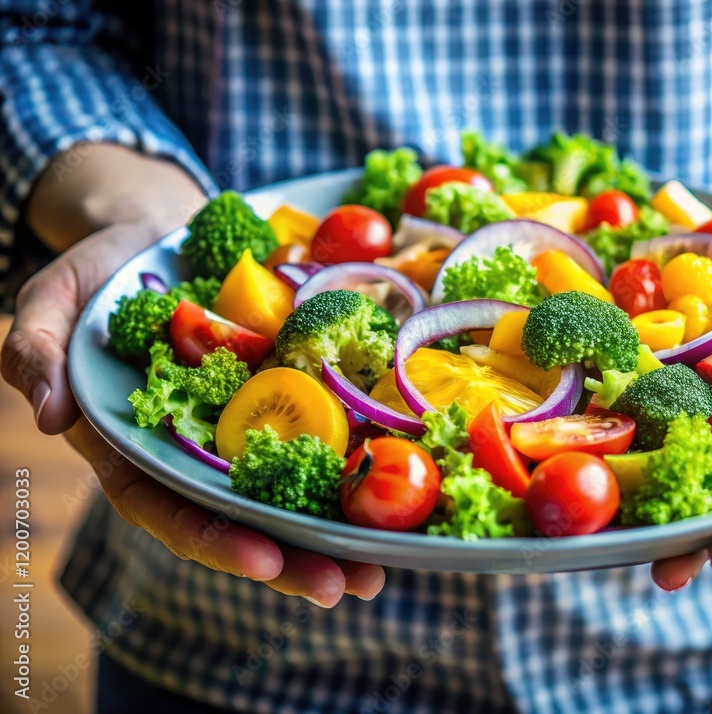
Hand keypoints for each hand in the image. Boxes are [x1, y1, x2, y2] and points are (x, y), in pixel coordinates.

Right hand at [1, 145, 384, 605]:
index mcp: (138, 447)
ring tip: (381, 567)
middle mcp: (197, 452)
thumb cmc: (106, 271)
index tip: (264, 560)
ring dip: (334, 534)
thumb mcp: (57, 296)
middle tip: (347, 585)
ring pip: (287, 493)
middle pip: (241, 518)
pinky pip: (322, 438)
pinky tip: (397, 495)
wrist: (165, 235)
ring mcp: (245, 428)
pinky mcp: (287, 396)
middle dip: (293, 558)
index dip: (213, 539)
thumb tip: (51, 413)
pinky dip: (354, 470)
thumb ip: (36, 347)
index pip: (169, 508)